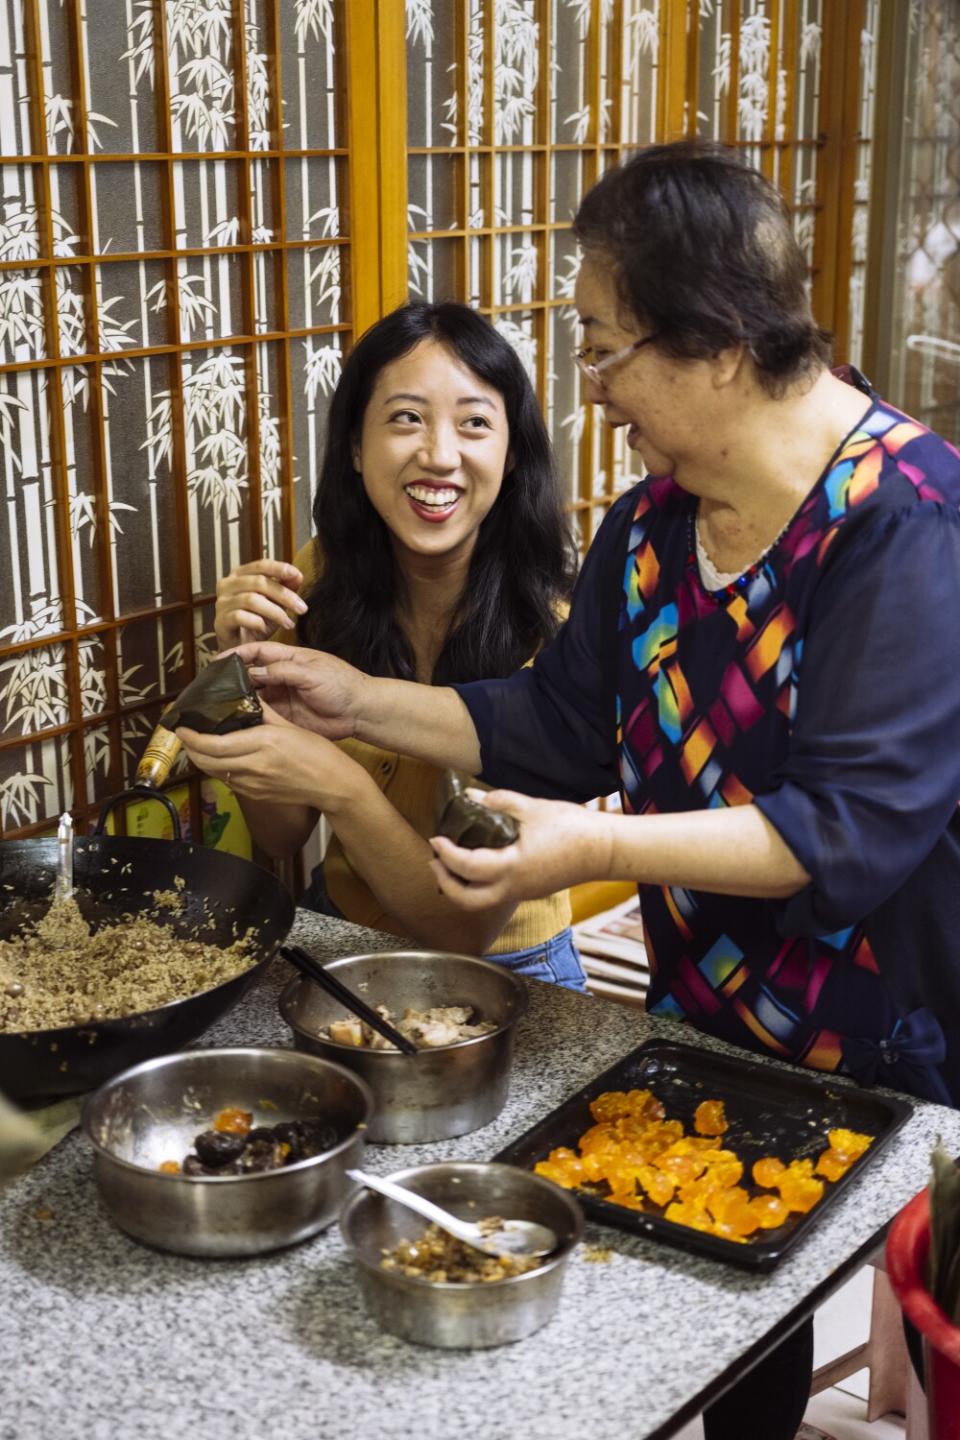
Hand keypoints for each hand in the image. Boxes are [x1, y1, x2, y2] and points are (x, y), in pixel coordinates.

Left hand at [177, 701, 357, 812]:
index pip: (214, 743)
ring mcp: (253, 784)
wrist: (333, 785)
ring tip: (198, 746)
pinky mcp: (256, 795)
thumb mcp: (289, 725)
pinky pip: (229, 782)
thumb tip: (243, 696)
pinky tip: (222, 760)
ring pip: (214, 773)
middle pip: (206, 761)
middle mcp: (254, 766)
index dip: (192, 737)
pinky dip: (219, 770)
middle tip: (185, 735)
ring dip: (202, 760)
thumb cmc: (318, 754)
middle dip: (190, 749)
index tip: (182, 727)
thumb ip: (262, 712)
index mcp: (262, 743)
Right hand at [214, 560, 306, 649]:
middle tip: (302, 608)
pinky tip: (265, 628)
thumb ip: (285, 587)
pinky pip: (239, 616)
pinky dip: (256, 622)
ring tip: (288, 623)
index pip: (261, 565)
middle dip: (284, 595)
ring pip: (251, 599)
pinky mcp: (220, 621)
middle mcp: (227, 584)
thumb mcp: (275, 603)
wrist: (241, 647)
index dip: (279, 568)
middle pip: (258, 582)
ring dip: (274, 612)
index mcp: (240, 575)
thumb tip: (298, 575)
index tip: (297, 575)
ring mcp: (222, 602)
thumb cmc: (257, 621)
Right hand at [225, 642, 364, 740]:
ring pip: (254, 697)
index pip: (256, 651)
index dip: (236, 654)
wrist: (361, 711)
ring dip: (238, 700)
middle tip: (211, 688)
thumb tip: (253, 672)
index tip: (217, 661)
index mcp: (289, 658)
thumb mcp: (312, 672)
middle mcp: (282, 677)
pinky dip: (250, 718)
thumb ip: (282, 670)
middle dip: (232, 679)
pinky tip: (236, 722)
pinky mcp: (285, 718)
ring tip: (218, 706)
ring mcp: (282, 697)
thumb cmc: (343, 684)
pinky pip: (263, 716)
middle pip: (251, 675)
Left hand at [428, 789, 614, 908]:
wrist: (604, 849)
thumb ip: (498, 803)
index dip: (446, 853)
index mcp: (512, 866)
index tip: (435, 838)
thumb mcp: (532, 808)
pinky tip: (478, 864)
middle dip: (446, 883)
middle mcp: (514, 887)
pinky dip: (478, 885)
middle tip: (434, 862)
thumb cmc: (572, 827)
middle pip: (467, 901)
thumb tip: (469, 796)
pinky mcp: (531, 891)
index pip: (466, 866)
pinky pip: (496, 896)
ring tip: (450, 865)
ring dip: (461, 887)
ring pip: (481, 903)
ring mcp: (523, 893)